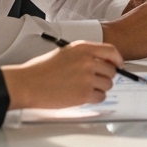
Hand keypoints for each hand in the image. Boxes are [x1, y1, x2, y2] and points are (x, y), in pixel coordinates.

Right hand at [1, 40, 121, 109]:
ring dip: (100, 88)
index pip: (111, 51)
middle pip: (111, 70)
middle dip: (105, 76)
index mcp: (82, 48)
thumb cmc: (42, 69)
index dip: (117, 59)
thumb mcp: (65, 52)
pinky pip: (101, 97)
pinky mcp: (84, 94)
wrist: (28, 83)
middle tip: (94, 81)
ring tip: (84, 88)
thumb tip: (103, 62)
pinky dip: (94, 98)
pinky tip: (82, 96)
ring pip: (108, 84)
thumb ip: (85, 55)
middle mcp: (87, 61)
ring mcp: (86, 78)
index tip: (118, 65)